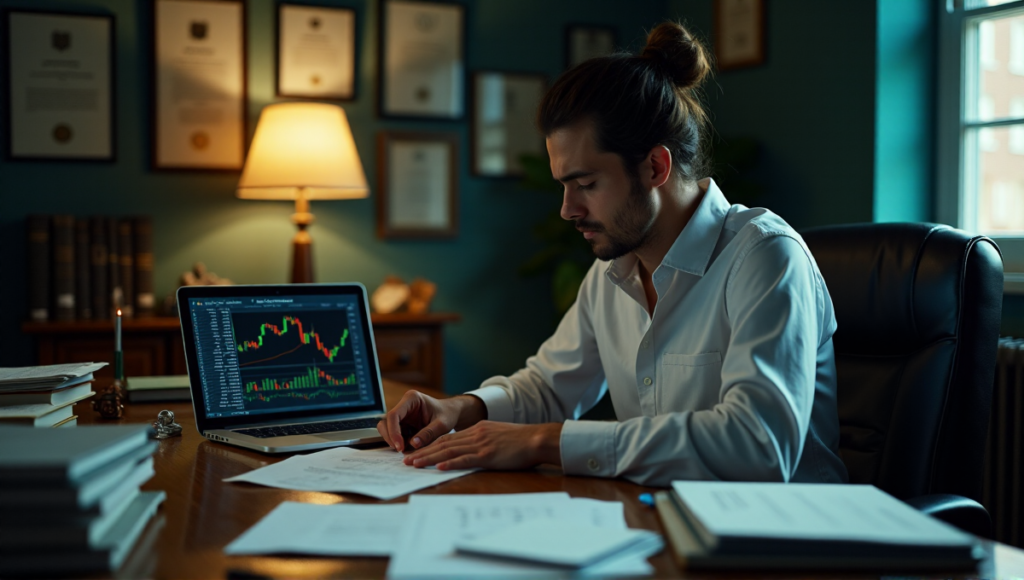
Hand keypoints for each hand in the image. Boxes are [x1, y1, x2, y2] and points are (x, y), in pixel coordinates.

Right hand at [376, 391, 484, 452]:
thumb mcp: (442, 424)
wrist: (452, 413)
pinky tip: (409, 447)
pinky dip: (399, 442)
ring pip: (387, 429)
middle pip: (386, 422)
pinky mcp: (403, 424)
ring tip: (406, 449)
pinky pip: (395, 434)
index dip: (393, 431)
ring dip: (393, 440)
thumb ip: (428, 433)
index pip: (394, 415)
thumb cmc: (448, 415)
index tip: (399, 446)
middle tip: (400, 450)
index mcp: (411, 399)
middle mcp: (404, 406)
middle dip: (390, 437)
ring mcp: (402, 415)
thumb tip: (413, 444)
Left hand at [401, 421, 562, 470]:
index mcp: (477, 429)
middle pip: (443, 444)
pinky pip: (464, 459)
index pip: (448, 438)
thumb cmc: (521, 441)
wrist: (536, 438)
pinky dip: (449, 463)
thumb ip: (484, 440)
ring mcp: (480, 444)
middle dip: (423, 452)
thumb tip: (473, 450)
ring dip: (429, 458)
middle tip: (406, 460)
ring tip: (414, 464)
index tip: (417, 452)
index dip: (430, 445)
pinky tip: (438, 467)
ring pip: (449, 451)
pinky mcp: (487, 455)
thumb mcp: (498, 435)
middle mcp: (475, 434)